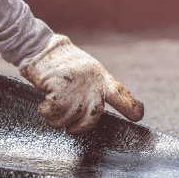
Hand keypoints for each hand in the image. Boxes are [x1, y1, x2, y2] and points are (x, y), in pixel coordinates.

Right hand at [19, 34, 143, 133]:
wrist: (40, 47)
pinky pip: (54, 111)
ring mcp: (77, 85)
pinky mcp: (60, 86)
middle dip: (80, 127)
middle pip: (94, 115)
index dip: (131, 106)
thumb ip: (90, 87)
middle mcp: (92, 82)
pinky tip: (42, 108)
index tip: (138, 116)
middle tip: (70, 130)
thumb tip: (88, 110)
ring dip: (57, 120)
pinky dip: (46, 113)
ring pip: (70, 116)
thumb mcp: (82, 71)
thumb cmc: (58, 62)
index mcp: (100, 77)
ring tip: (50, 115)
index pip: (120, 94)